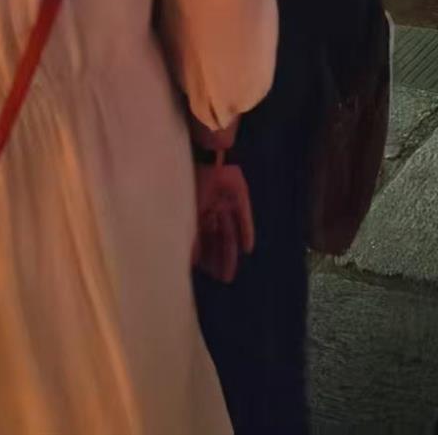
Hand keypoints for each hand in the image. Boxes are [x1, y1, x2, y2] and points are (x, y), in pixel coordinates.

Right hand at [192, 160, 254, 283]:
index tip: (204, 274)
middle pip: (217, 239)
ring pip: (229, 233)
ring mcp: (226, 204)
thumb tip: (189, 261)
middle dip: (219, 260)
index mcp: (198, 211)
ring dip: (230, 253)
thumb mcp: (188, 212)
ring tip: (231, 273)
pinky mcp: (240, 197)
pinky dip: (246, 232)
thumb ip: (191, 236)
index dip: (204, 256)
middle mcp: (212, 209)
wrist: (207, 157)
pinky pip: (245, 218)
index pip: (202, 239)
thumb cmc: (192, 183)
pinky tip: (248, 249)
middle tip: (223, 280)